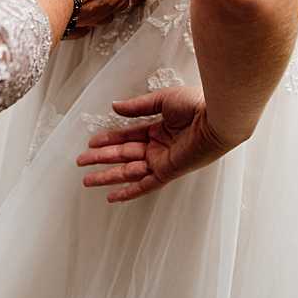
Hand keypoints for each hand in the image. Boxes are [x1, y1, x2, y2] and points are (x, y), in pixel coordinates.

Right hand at [77, 86, 240, 201]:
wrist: (217, 118)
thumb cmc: (197, 104)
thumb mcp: (164, 100)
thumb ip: (139, 106)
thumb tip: (115, 107)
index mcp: (161, 129)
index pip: (129, 136)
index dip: (109, 139)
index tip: (91, 141)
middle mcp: (160, 146)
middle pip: (124, 154)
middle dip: (101, 158)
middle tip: (80, 161)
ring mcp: (163, 160)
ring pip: (129, 171)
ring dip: (107, 175)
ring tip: (86, 179)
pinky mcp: (168, 171)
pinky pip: (145, 185)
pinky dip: (128, 192)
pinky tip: (112, 197)